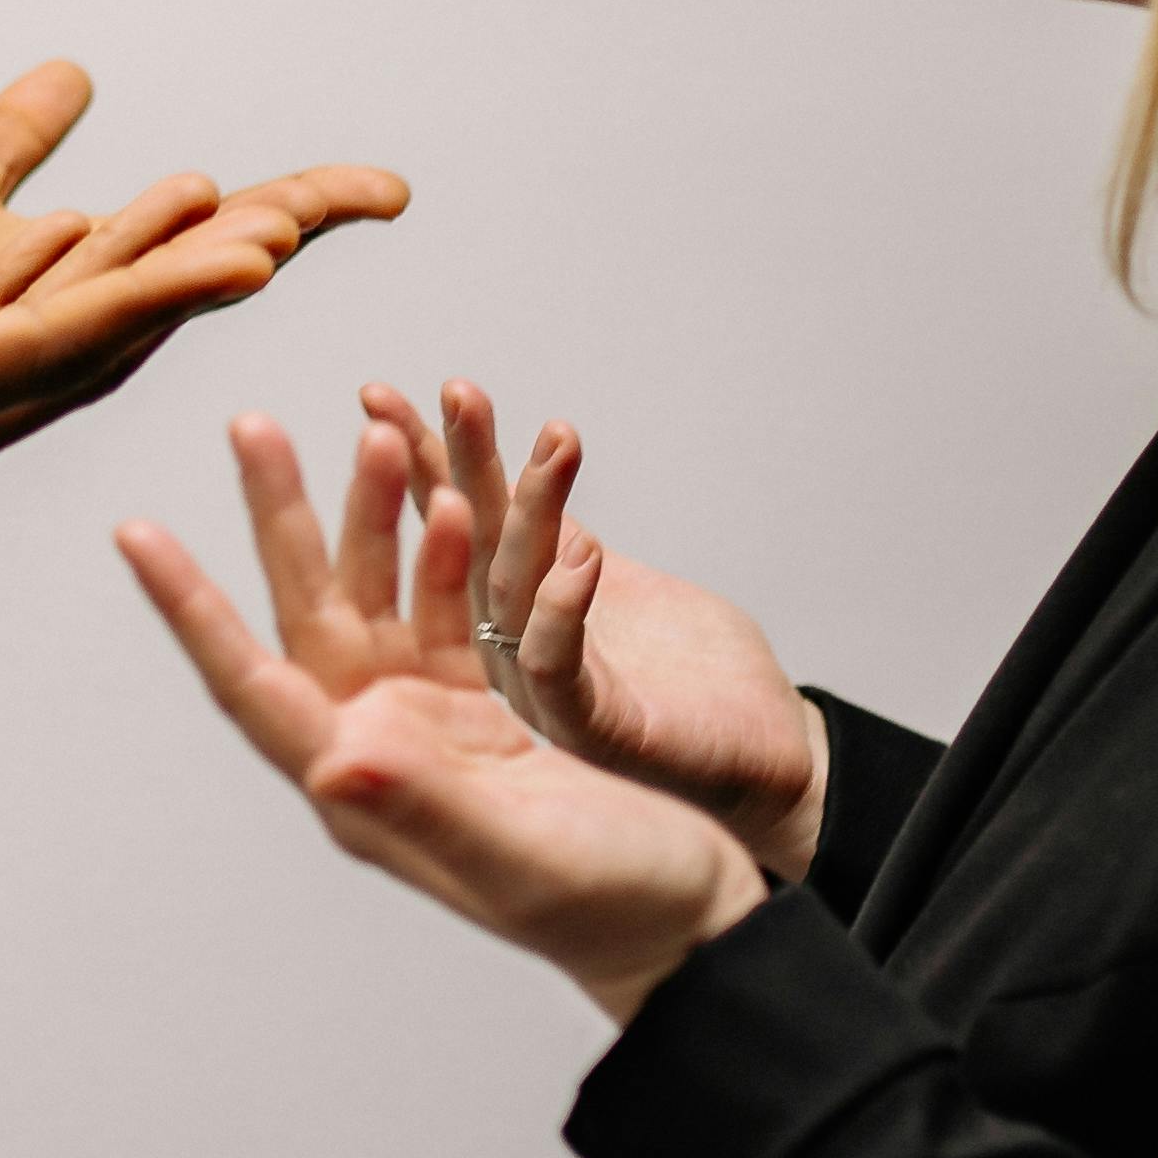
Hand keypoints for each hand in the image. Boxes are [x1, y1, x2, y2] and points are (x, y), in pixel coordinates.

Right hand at [0, 74, 404, 643]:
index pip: (53, 348)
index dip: (156, 293)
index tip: (256, 255)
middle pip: (101, 342)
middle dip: (205, 278)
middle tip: (324, 213)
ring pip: (62, 337)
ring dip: (157, 272)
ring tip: (260, 216)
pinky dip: (56, 260)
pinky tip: (79, 177)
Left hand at [116, 445, 767, 1023]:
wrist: (686, 921)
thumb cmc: (610, 907)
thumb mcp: (515, 856)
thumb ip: (424, 806)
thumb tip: (330, 762)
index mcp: (361, 790)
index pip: (254, 684)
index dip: (192, 607)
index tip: (137, 531)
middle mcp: (377, 749)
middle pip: (304, 617)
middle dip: (278, 519)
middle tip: (252, 423)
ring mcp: (425, 724)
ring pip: (376, 599)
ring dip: (374, 519)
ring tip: (379, 434)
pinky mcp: (479, 706)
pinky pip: (443, 609)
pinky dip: (444, 554)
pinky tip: (452, 499)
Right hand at [401, 385, 830, 879]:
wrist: (774, 763)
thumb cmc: (701, 682)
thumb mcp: (623, 583)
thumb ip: (564, 541)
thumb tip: (520, 478)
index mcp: (513, 618)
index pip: (459, 527)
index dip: (425, 461)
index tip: (383, 396)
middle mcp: (510, 656)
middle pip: (470, 550)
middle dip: (452, 468)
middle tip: (446, 394)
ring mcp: (541, 697)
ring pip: (511, 593)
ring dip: (523, 509)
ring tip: (546, 436)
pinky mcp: (591, 732)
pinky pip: (557, 668)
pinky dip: (561, 608)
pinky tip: (579, 553)